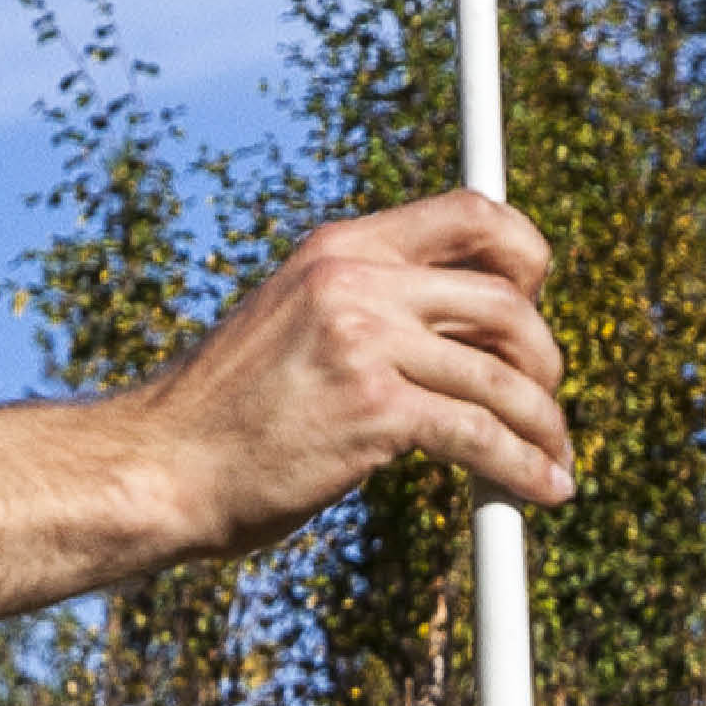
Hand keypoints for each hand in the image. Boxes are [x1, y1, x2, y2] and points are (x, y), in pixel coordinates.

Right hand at [153, 194, 574, 546]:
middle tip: (542, 399)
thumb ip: (363, 311)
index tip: (534, 299)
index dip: (526, 253)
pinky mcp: (373, 412)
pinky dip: (521, 467)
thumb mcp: (290, 327)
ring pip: (502, 376)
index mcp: (336, 250)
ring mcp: (365, 345)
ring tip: (552, 460)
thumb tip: (458, 335)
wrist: (153, 474)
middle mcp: (355, 284)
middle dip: (543, 357)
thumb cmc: (219, 420)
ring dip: (541, 424)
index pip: (471, 215)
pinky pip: (480, 435)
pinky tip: (539, 490)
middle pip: (505, 300)